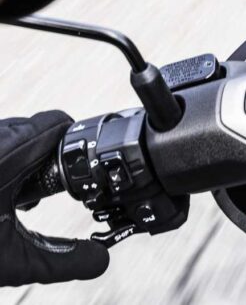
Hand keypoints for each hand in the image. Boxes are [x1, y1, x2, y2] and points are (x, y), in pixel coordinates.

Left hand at [0, 111, 108, 285]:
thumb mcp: (10, 260)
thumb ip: (64, 260)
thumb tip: (97, 260)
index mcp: (7, 155)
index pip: (59, 124)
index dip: (77, 145)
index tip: (79, 169)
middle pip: (34, 129)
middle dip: (46, 159)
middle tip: (42, 194)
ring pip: (8, 135)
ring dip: (19, 161)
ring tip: (13, 198)